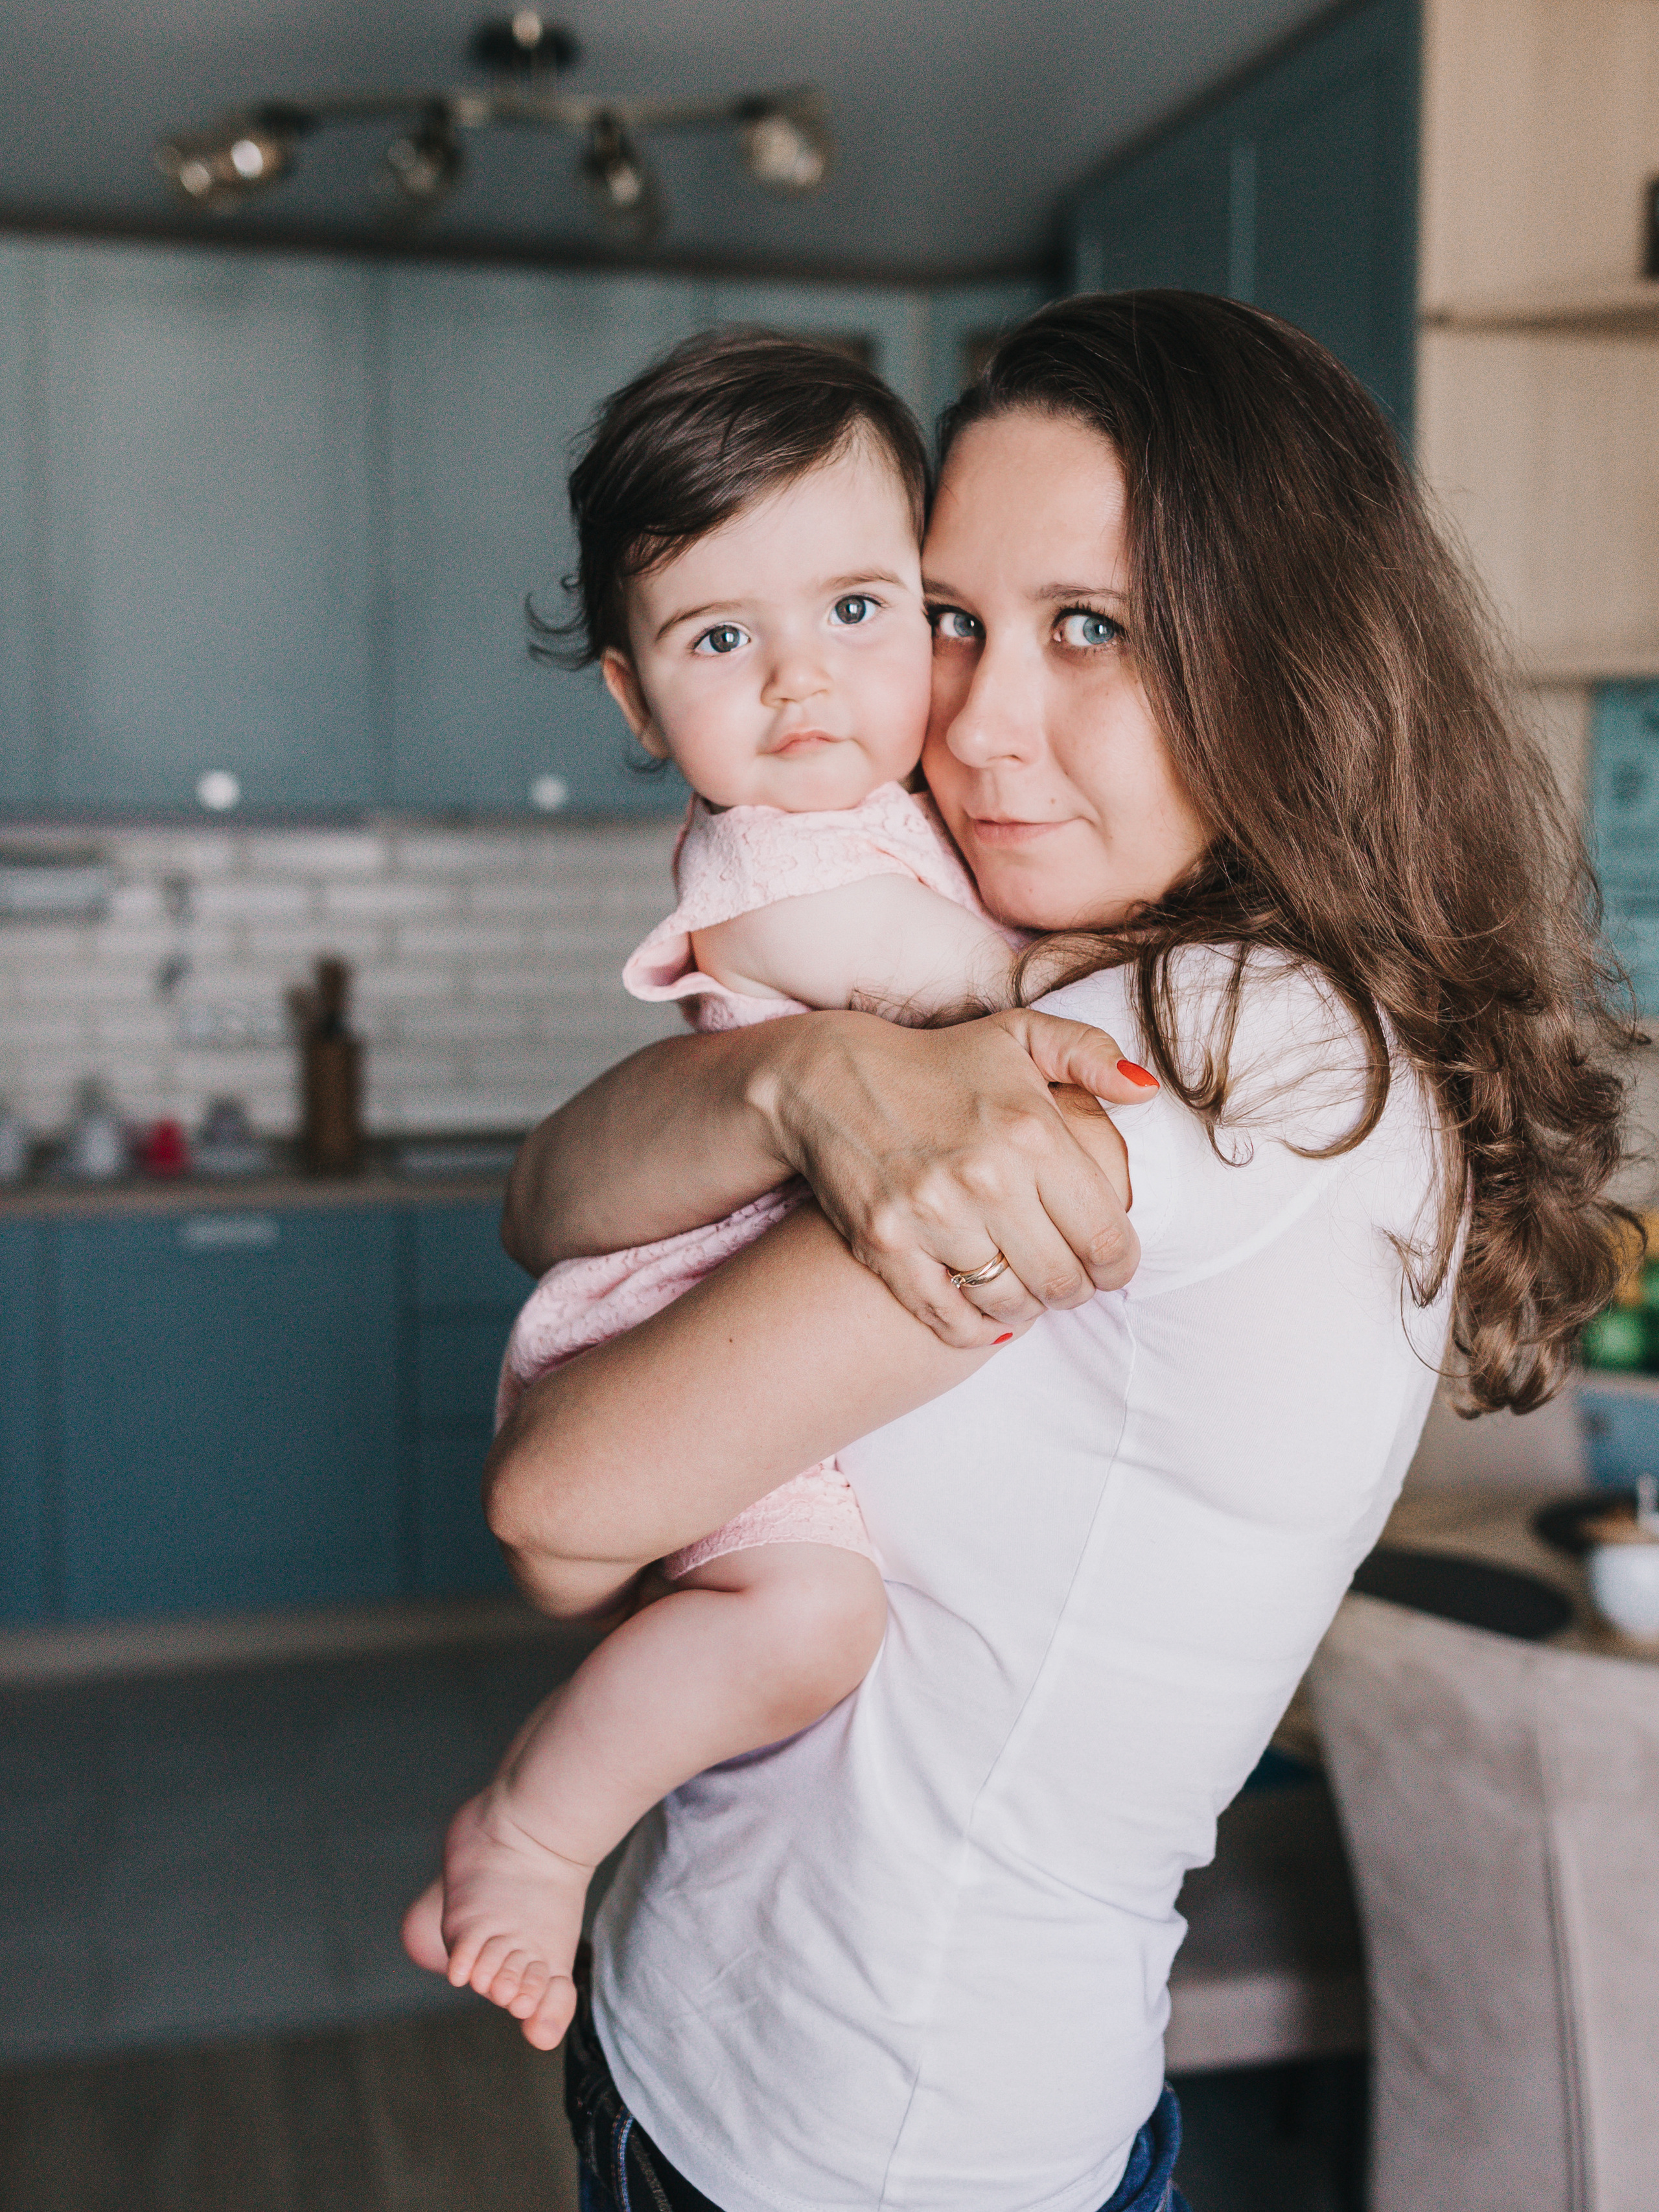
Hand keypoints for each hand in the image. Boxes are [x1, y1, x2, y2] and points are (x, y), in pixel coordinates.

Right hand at [756, 1009, 1151, 1347]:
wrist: (828, 1079)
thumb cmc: (938, 1062)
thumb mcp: (1019, 1035)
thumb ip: (1090, 1054)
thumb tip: (1147, 1092)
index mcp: (1033, 1131)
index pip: (1107, 1236)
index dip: (1122, 1265)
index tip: (1113, 1265)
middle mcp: (987, 1177)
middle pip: (1064, 1279)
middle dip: (1079, 1290)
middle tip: (1071, 1280)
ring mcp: (931, 1215)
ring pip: (1009, 1303)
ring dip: (1028, 1309)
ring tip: (1028, 1290)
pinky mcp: (885, 1244)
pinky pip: (947, 1317)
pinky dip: (975, 1328)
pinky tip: (985, 1313)